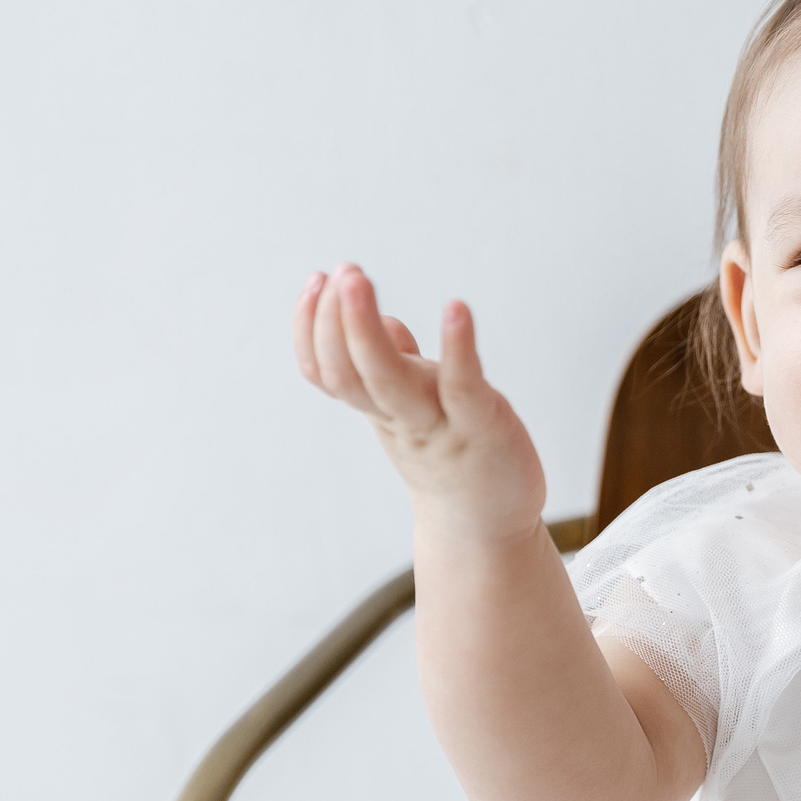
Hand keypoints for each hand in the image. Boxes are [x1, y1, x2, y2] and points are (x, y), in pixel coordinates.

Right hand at [292, 265, 545, 543]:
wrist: (489, 528)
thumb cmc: (454, 458)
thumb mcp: (415, 408)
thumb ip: (397, 364)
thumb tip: (381, 320)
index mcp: (379, 410)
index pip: (326, 371)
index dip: (311, 329)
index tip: (315, 281)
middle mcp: (399, 417)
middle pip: (349, 374)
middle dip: (336, 321)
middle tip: (340, 272)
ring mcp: (438, 424)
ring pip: (387, 381)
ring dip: (365, 329)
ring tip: (357, 279)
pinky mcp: (481, 427)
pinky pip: (462, 386)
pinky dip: (457, 347)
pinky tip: (455, 308)